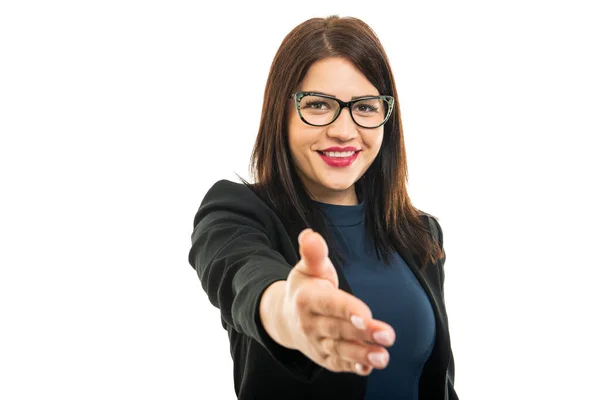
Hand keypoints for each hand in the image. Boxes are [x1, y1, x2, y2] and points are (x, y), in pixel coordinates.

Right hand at [260, 229, 395, 375]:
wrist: (284, 318)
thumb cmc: (306, 287)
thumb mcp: (307, 268)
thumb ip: (313, 253)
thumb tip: (310, 234)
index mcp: (307, 299)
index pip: (330, 304)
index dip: (348, 310)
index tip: (367, 314)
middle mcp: (310, 323)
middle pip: (339, 329)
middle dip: (363, 333)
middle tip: (389, 335)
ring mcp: (317, 343)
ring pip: (341, 350)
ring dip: (362, 354)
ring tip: (384, 357)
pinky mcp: (324, 358)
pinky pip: (339, 363)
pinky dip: (354, 367)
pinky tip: (370, 366)